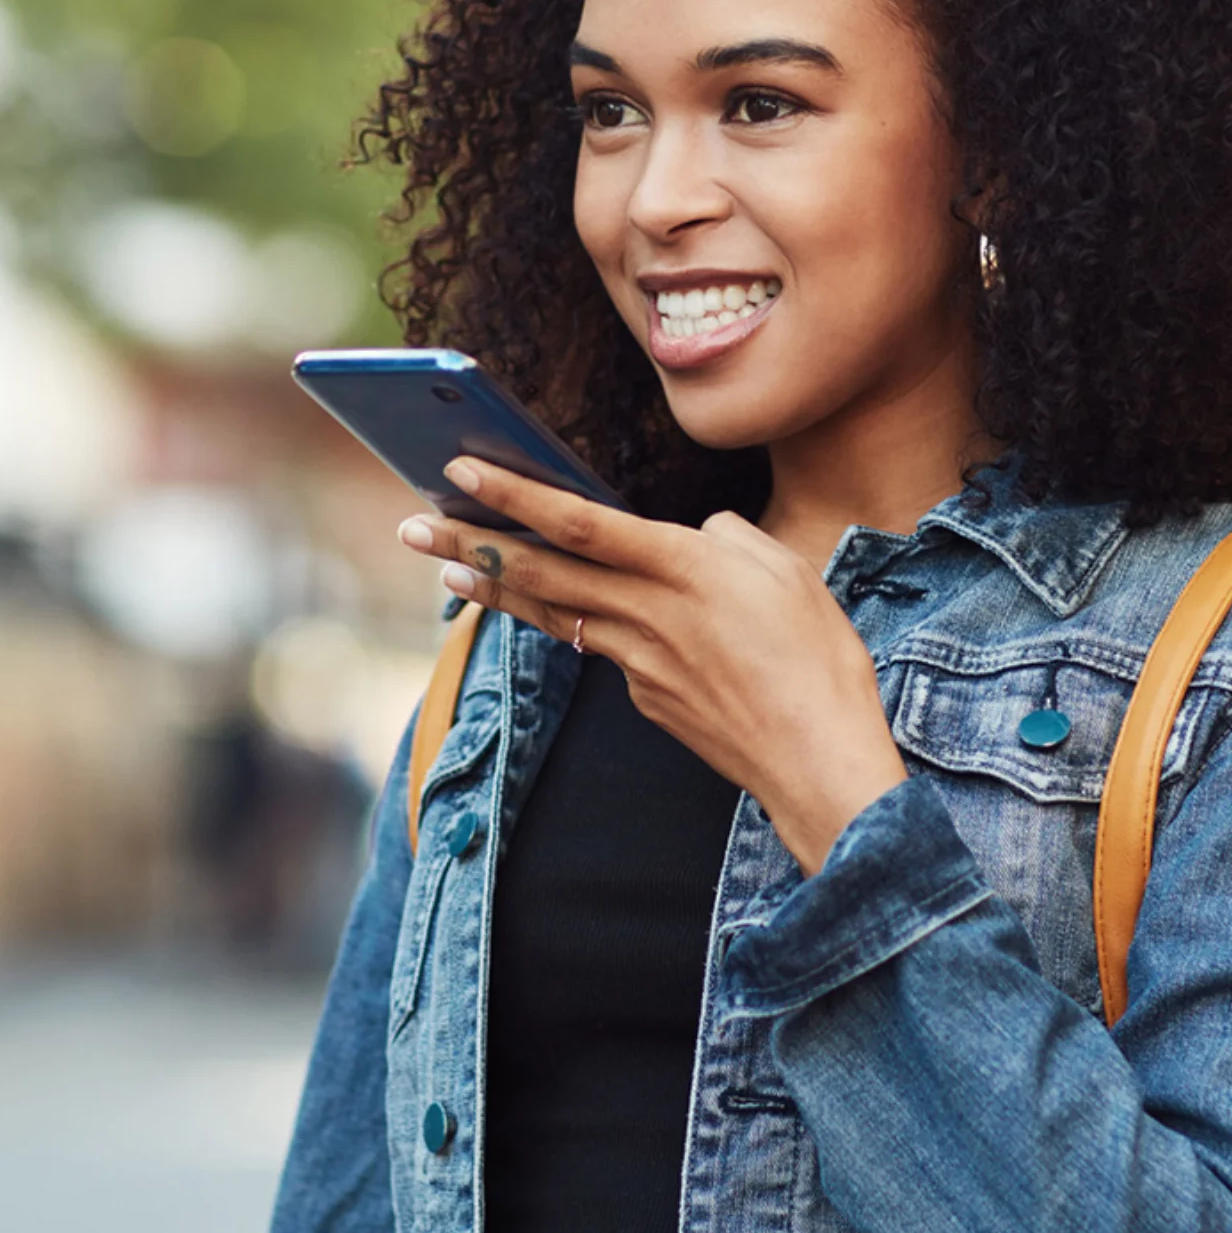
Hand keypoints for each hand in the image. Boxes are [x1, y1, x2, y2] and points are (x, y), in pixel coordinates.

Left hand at [398, 458, 907, 872]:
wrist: (817, 762)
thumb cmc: (817, 661)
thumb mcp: (789, 572)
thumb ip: (732, 540)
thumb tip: (699, 536)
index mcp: (683, 570)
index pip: (580, 523)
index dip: (516, 495)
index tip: (462, 470)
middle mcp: (647, 614)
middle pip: (541, 572)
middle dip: (471, 545)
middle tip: (414, 524)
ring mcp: (638, 664)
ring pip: (555, 614)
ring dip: (497, 589)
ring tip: (448, 572)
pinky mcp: (646, 700)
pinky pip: (602, 650)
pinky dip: (574, 626)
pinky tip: (567, 614)